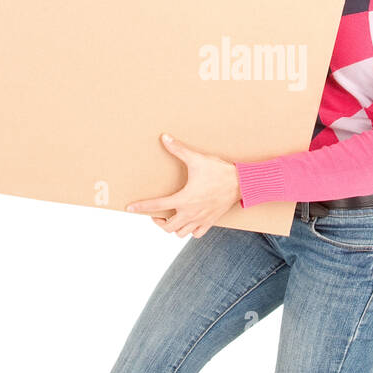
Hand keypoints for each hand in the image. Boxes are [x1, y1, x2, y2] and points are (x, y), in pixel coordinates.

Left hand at [126, 133, 241, 237]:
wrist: (241, 183)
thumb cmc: (219, 171)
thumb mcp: (197, 159)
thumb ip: (179, 149)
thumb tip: (165, 138)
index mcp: (183, 199)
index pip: (157, 205)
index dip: (141, 207)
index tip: (130, 208)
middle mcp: (190, 213)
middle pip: (168, 227)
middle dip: (158, 222)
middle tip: (156, 214)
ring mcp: (201, 219)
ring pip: (181, 233)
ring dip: (173, 227)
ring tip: (171, 218)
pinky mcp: (211, 221)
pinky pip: (197, 234)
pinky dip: (190, 230)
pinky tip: (189, 221)